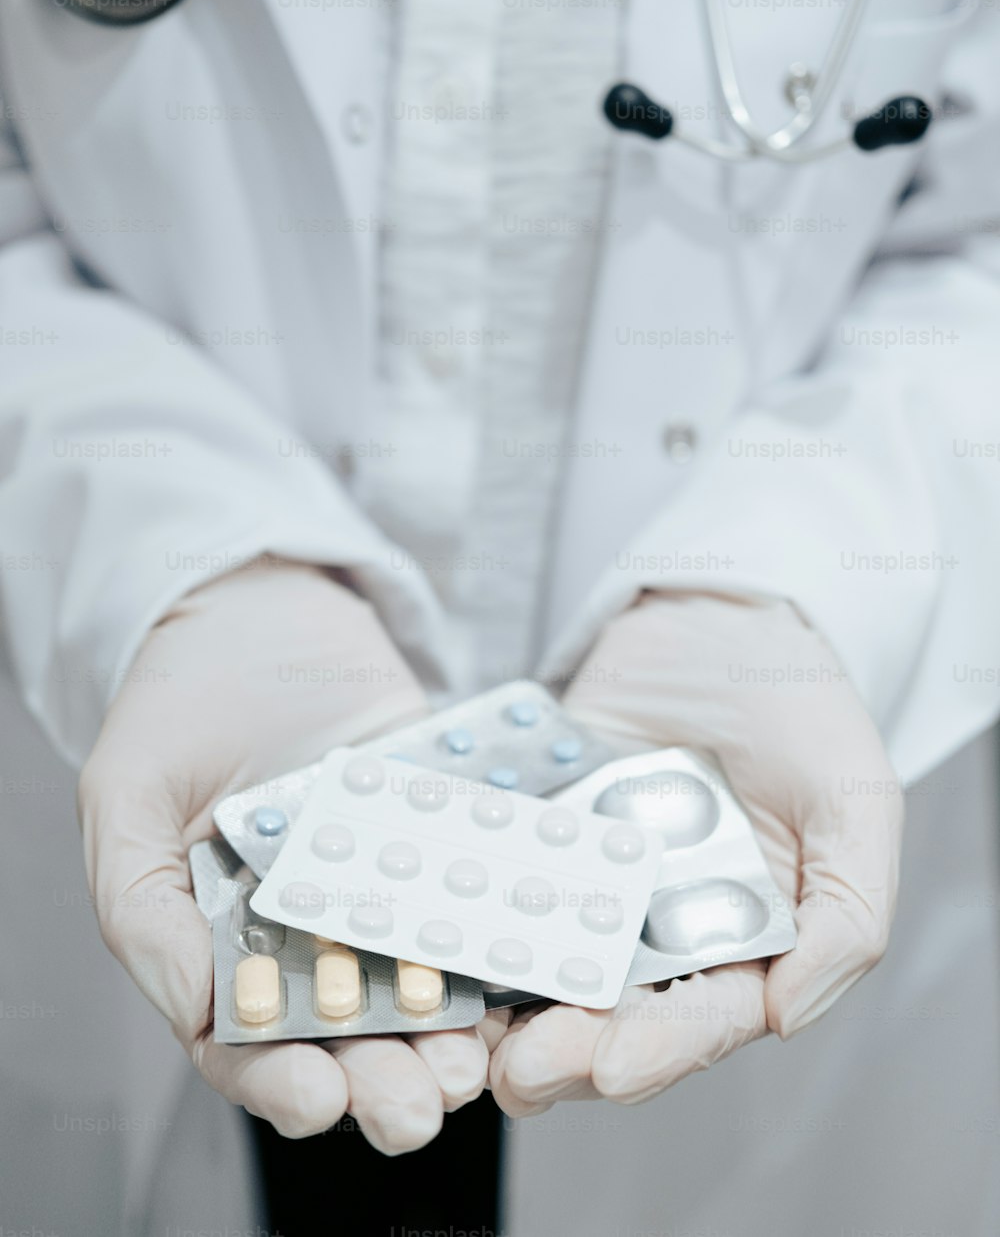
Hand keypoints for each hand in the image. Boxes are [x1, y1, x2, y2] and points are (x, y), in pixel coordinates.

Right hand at [78, 558, 489, 1152]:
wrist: (257, 607)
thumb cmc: (177, 704)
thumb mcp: (128, 797)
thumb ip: (143, 906)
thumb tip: (197, 1009)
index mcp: (228, 944)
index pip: (251, 1044)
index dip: (281, 1081)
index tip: (317, 1094)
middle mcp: (313, 930)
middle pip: (353, 1034)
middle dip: (389, 1077)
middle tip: (426, 1098)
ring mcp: (385, 884)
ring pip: (424, 982)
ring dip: (455, 1029)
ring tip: (480, 1052)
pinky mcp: (441, 832)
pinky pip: (473, 891)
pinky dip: (500, 932)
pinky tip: (524, 961)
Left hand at [490, 592, 903, 1113]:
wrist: (721, 615)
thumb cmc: (802, 707)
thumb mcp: (854, 801)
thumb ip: (846, 914)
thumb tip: (788, 1018)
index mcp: (747, 938)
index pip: (705, 1016)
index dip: (661, 1049)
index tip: (611, 1067)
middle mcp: (667, 925)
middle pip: (616, 1011)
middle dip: (570, 1049)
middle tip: (520, 1071)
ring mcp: (598, 882)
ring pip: (551, 966)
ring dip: (511, 1010)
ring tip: (472, 1038)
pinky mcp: (544, 834)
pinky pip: (506, 882)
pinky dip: (475, 919)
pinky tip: (443, 945)